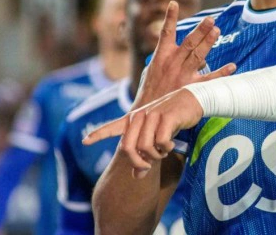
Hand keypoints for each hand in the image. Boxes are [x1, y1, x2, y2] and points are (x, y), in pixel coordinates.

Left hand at [83, 88, 202, 177]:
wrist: (191, 100)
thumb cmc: (171, 120)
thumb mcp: (157, 138)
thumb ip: (145, 155)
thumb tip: (137, 176)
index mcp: (133, 119)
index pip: (112, 127)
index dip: (98, 134)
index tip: (85, 140)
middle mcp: (139, 116)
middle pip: (128, 147)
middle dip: (138, 162)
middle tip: (148, 165)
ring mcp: (152, 116)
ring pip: (145, 147)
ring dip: (155, 156)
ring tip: (163, 152)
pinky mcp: (166, 117)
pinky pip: (161, 142)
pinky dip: (166, 148)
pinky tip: (171, 144)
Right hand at [134, 1, 234, 107]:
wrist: (146, 114)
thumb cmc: (150, 90)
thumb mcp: (151, 69)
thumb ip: (165, 56)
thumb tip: (179, 47)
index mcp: (161, 56)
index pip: (165, 32)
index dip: (170, 17)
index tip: (173, 3)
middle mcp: (172, 63)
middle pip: (189, 42)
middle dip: (200, 30)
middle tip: (211, 20)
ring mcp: (182, 75)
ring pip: (198, 55)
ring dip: (208, 42)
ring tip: (217, 31)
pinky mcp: (190, 88)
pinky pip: (209, 79)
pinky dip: (222, 72)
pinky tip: (232, 66)